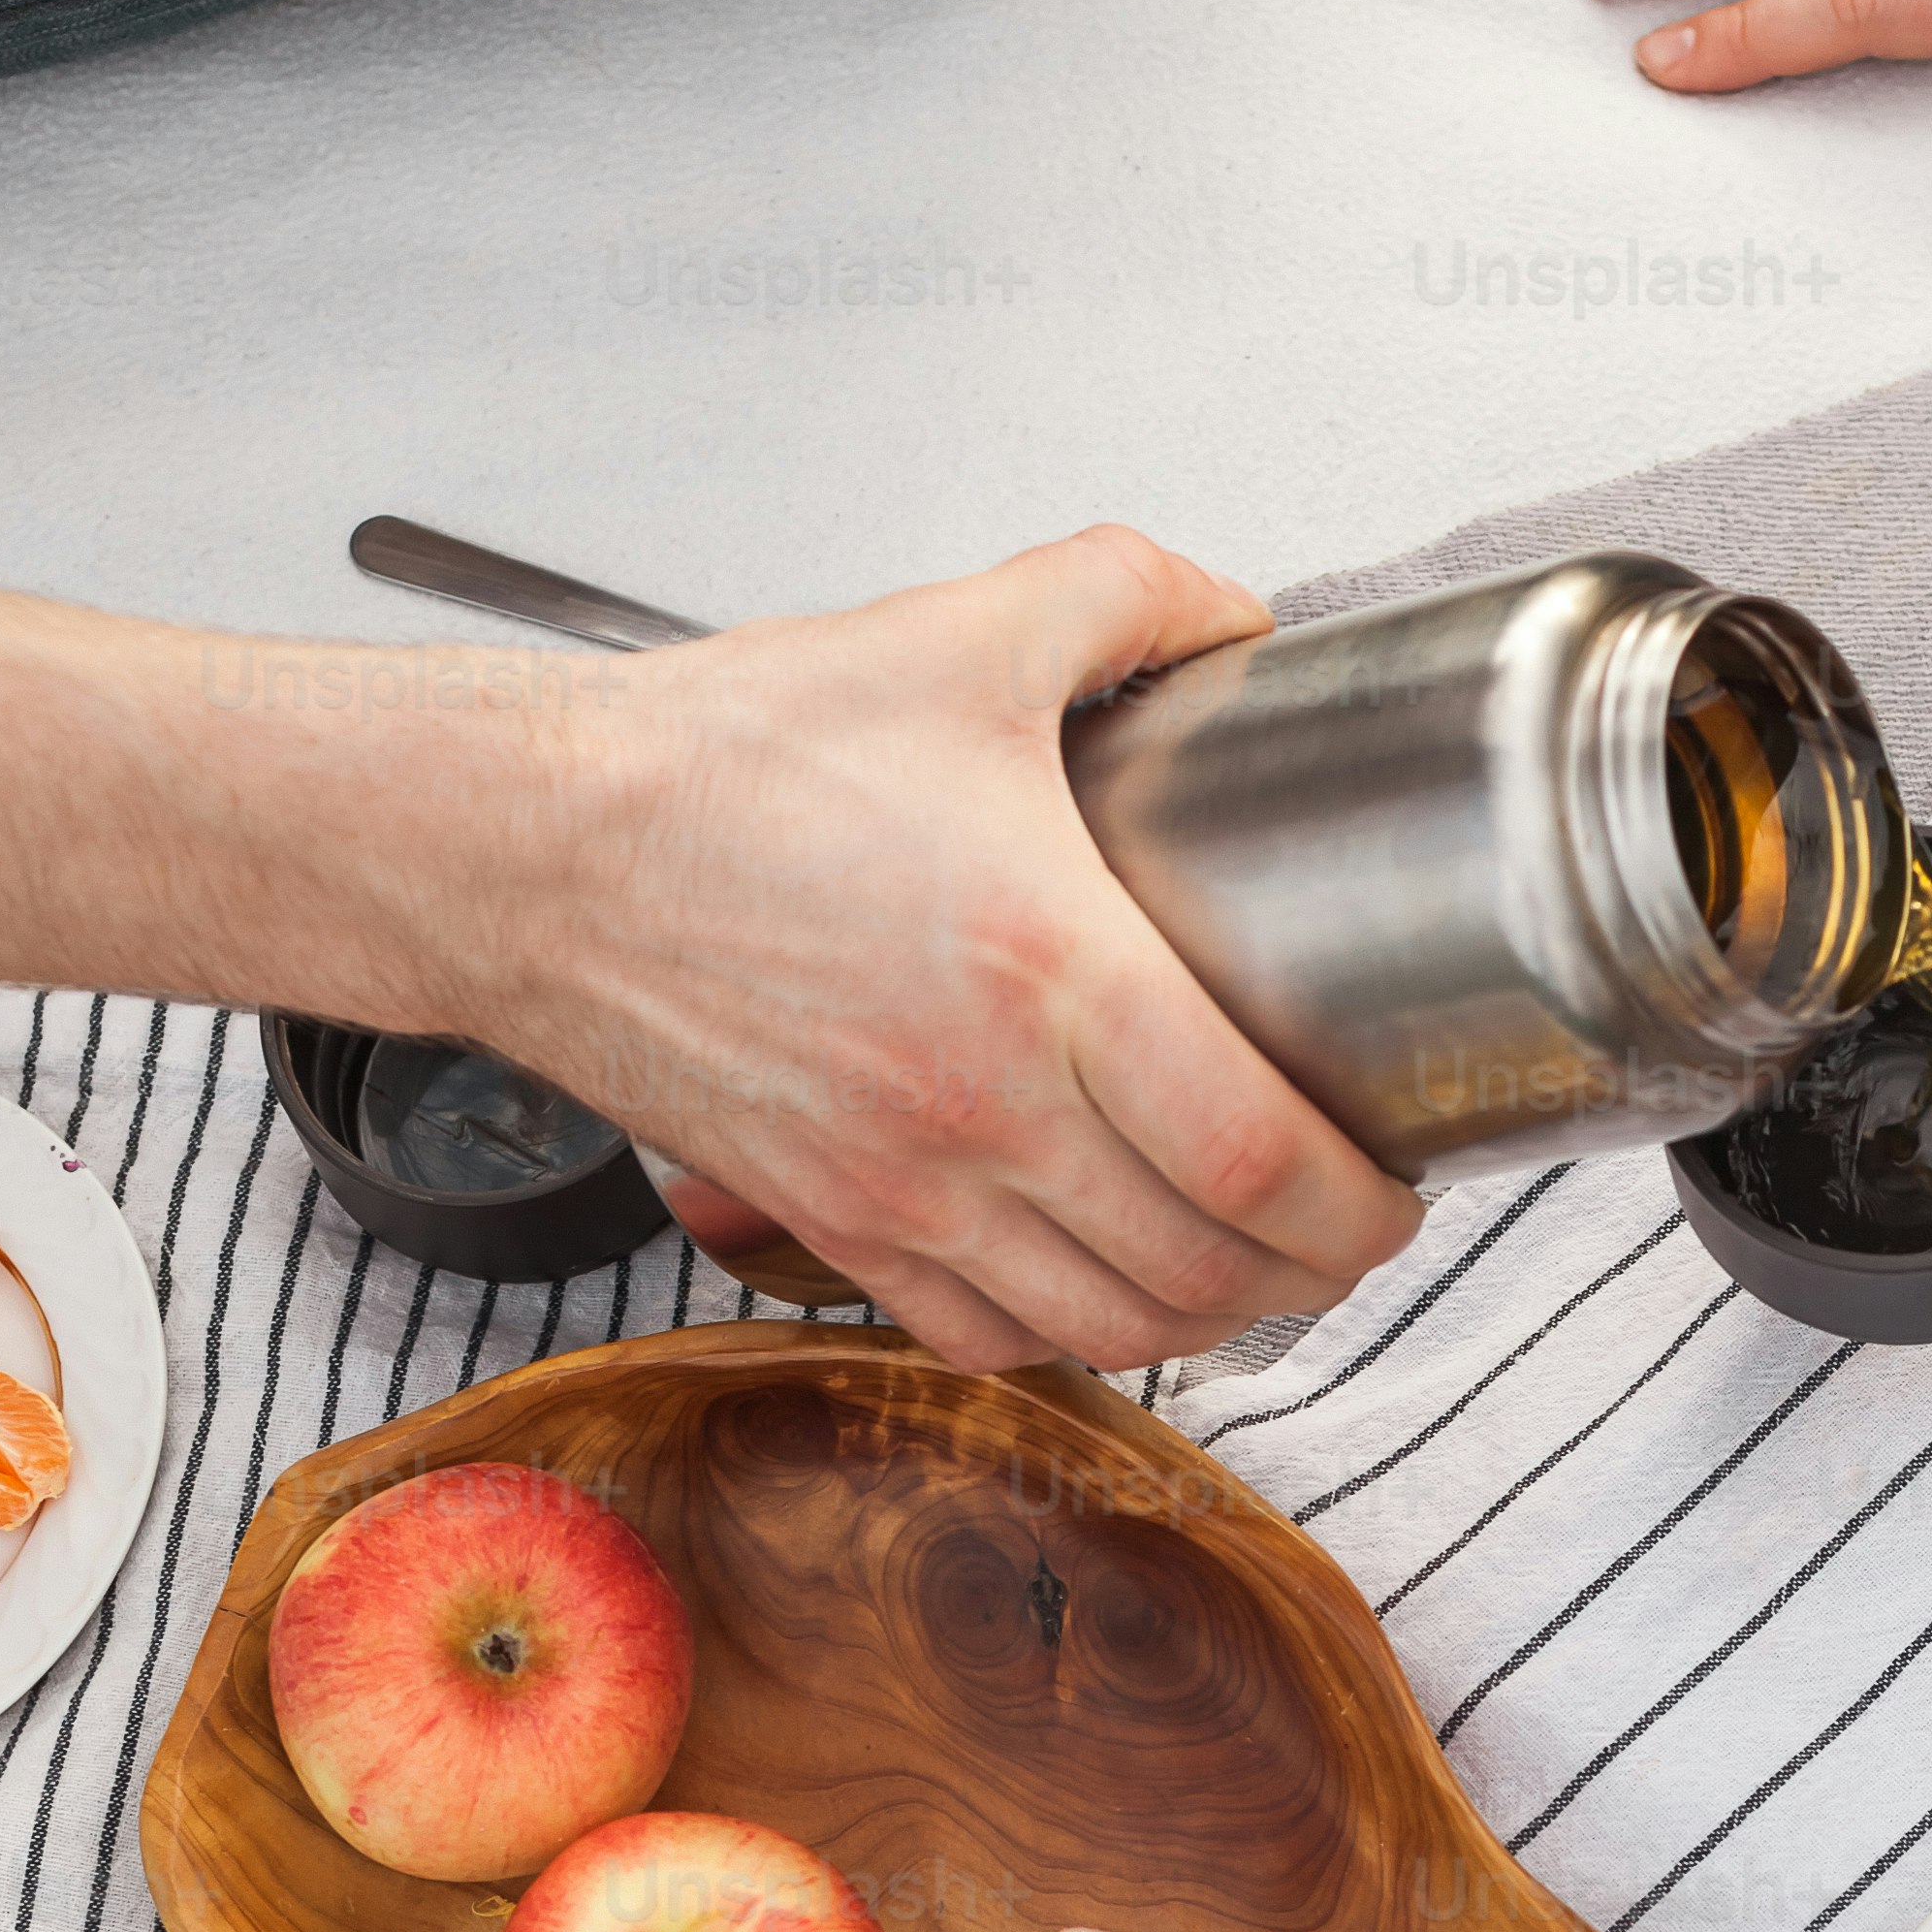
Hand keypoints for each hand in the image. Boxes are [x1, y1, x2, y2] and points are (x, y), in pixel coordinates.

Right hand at [486, 524, 1421, 1373]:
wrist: (534, 850)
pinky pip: (989, 1334)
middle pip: (1206, 1270)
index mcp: (1044, 971)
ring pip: (1109, 1327)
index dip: (1359, 1204)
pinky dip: (1074, 1333)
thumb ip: (1129, 597)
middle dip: (1313, 1273)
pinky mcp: (835, 1223)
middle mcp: (982, 1107)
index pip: (1257, 1157)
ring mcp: (904, 1186)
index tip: (1397, 1186)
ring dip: (1208, 1318)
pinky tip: (1107, 1280)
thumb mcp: (961, 631)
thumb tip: (1236, 618)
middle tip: (1352, 1227)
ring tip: (1256, 1266)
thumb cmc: (722, 759)